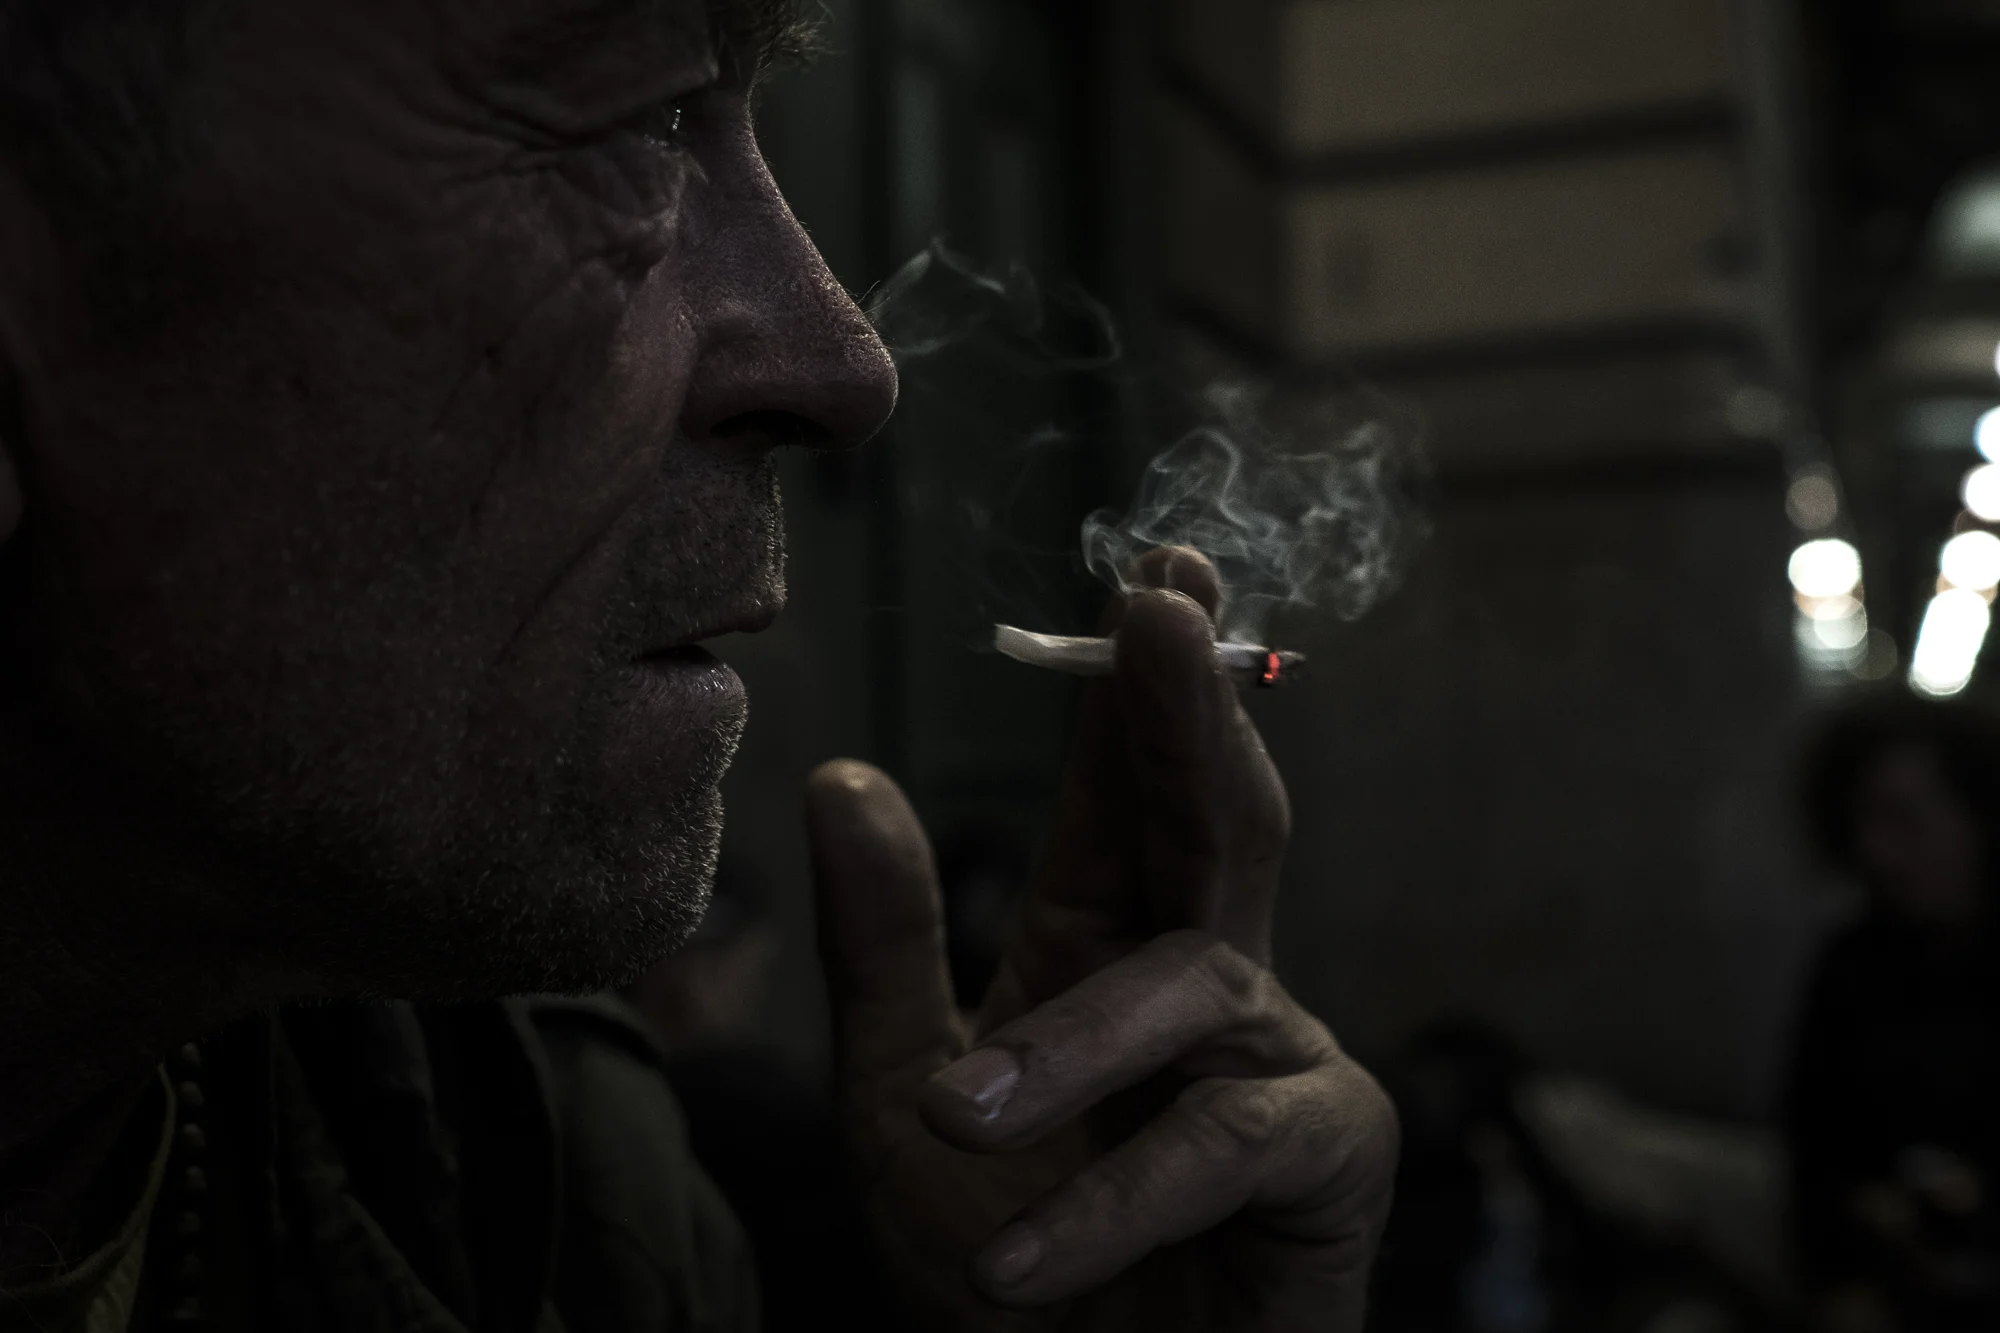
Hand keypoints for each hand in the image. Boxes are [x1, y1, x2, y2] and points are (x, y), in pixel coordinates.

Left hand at [805, 550, 1397, 1329]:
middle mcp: (1206, 976)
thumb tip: (839, 773)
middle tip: (1166, 604)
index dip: (1136, 683)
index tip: (1148, 568)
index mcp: (1107, 939)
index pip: (1129, 787)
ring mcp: (1277, 1061)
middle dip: (1192, 707)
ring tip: (958, 1119)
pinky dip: (1114, 1201)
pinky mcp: (1330, 1159)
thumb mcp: (905, 1094)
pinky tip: (1020, 1266)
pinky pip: (1226, 1146)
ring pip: (1195, 988)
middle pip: (1218, 813)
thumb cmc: (1002, 1258)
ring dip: (1072, 1051)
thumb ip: (883, 943)